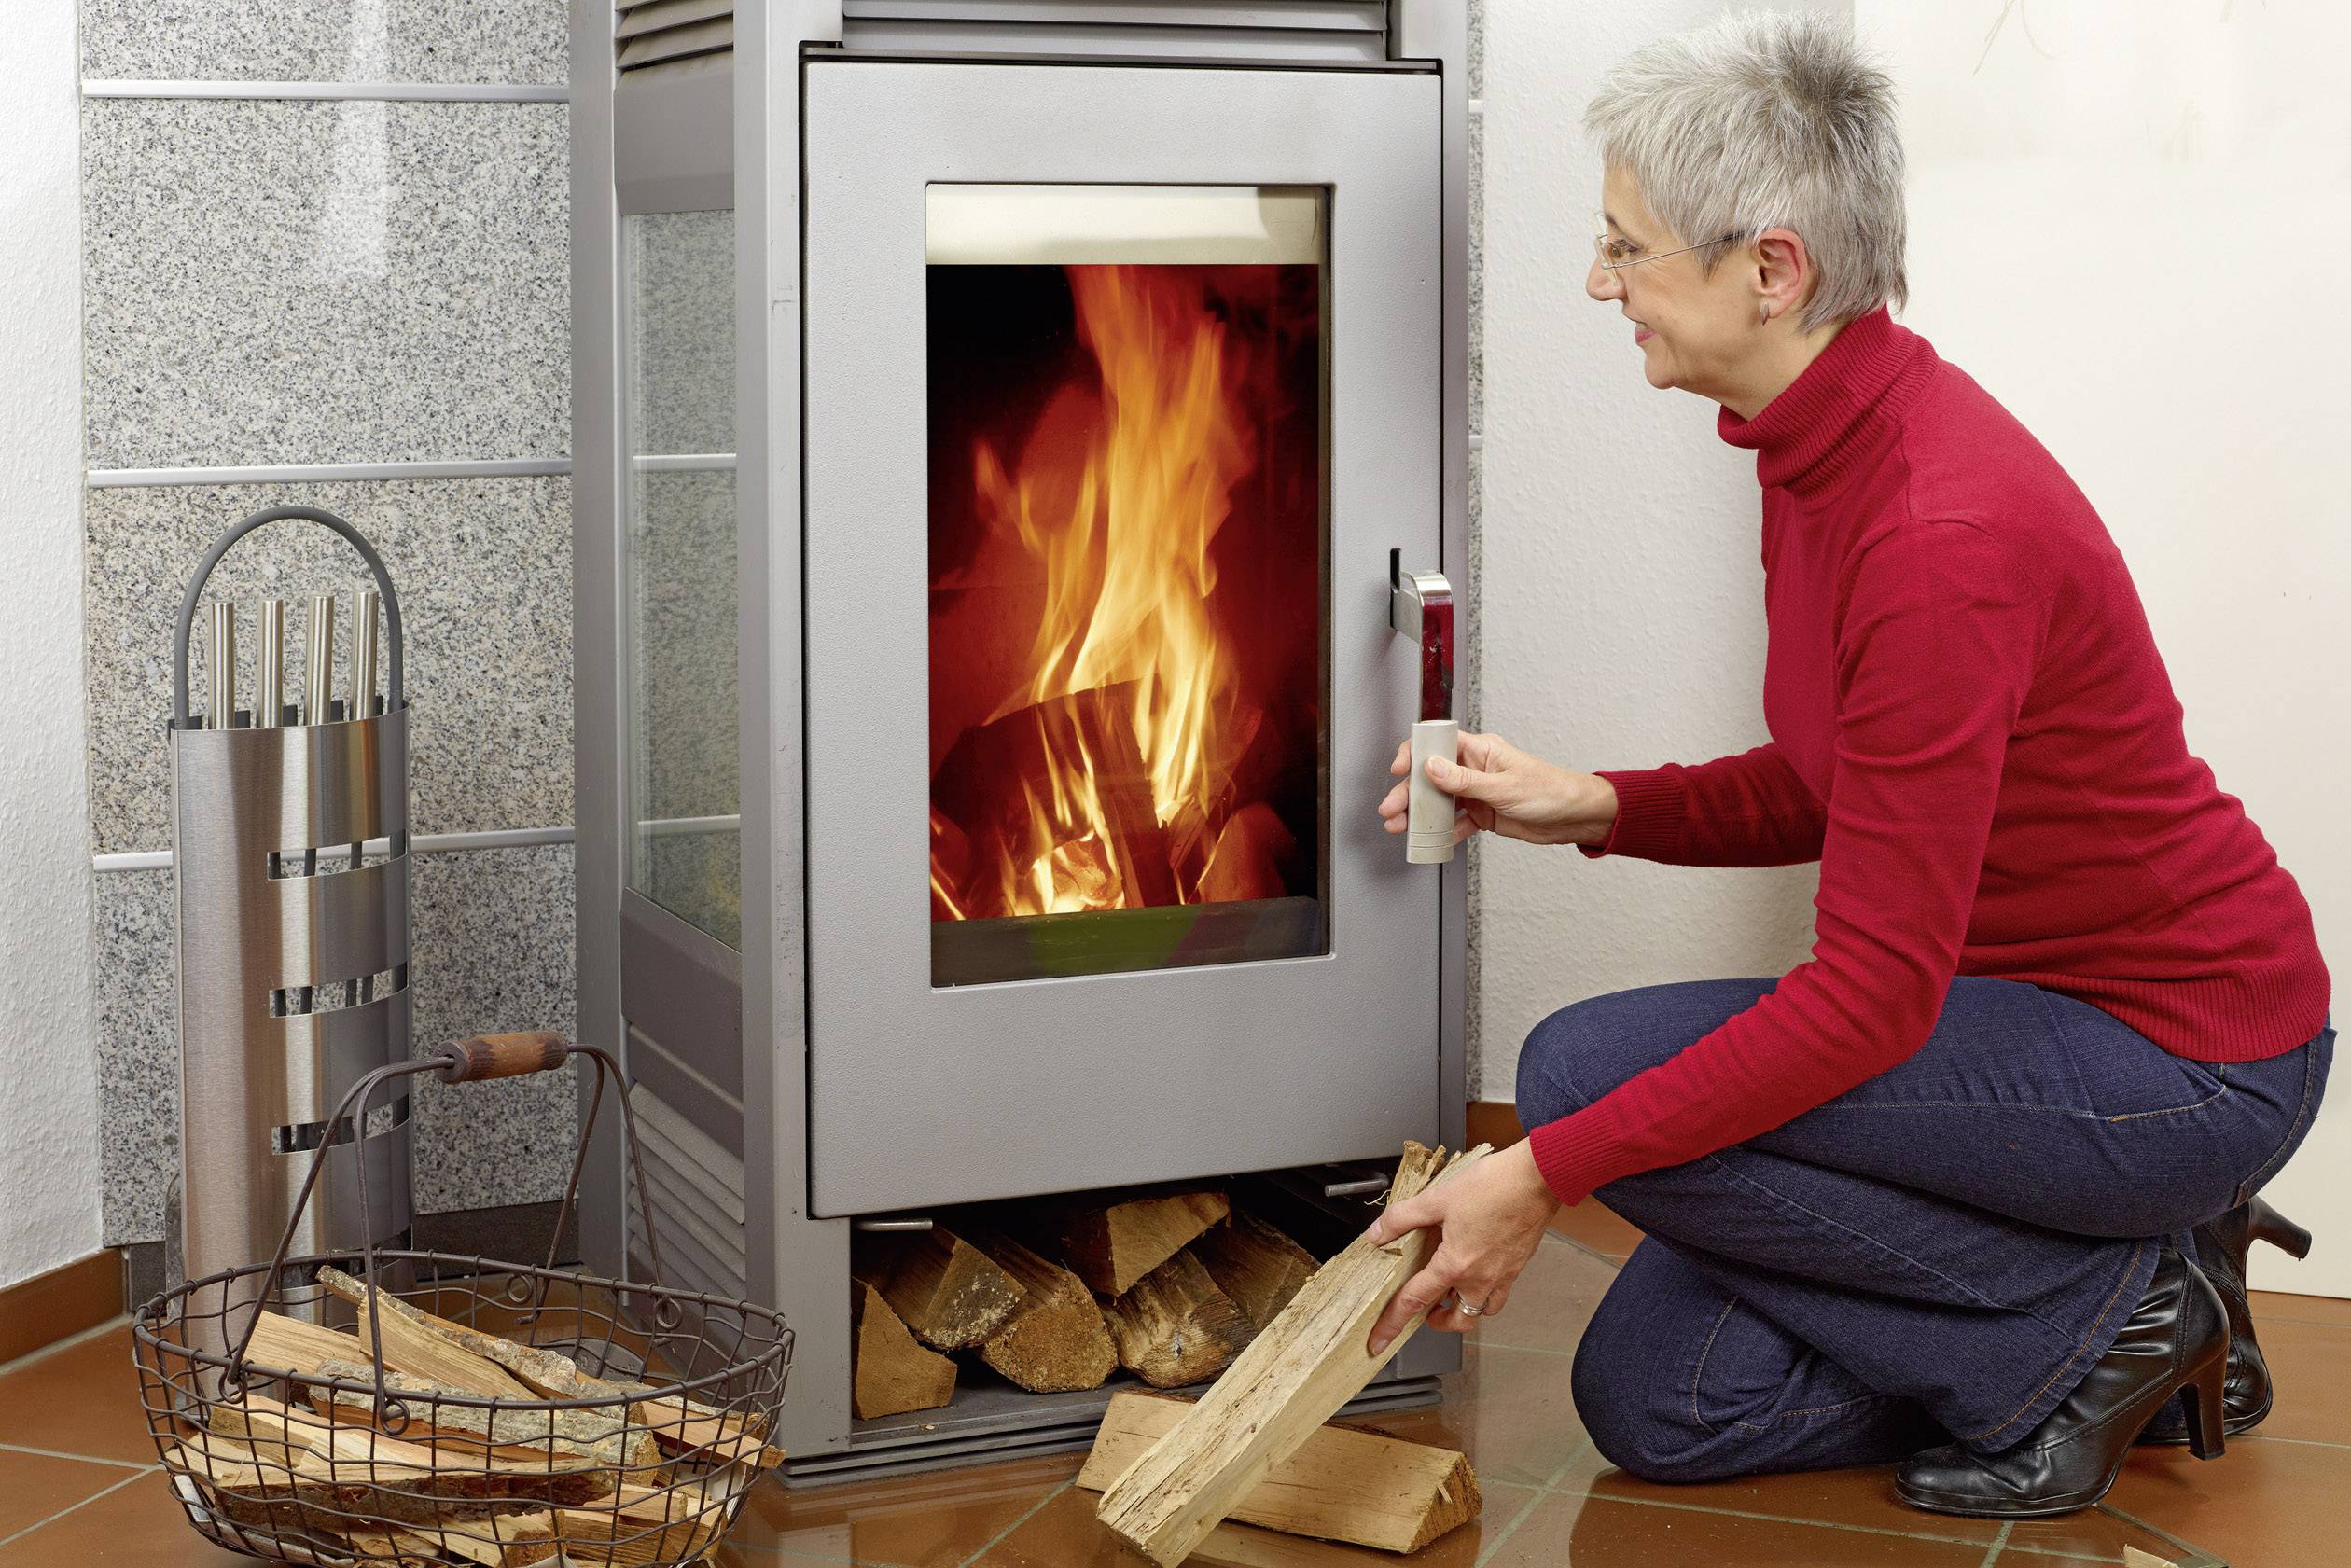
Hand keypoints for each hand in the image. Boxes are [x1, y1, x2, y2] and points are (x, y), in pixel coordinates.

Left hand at [1363, 1142, 1562, 1355]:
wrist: (1539, 1178)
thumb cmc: (1495, 1185)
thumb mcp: (1437, 1198)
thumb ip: (1402, 1218)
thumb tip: (1378, 1233)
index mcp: (1456, 1264)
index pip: (1415, 1301)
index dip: (1392, 1323)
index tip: (1379, 1341)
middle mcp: (1481, 1278)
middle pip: (1456, 1320)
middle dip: (1438, 1322)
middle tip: (1425, 1312)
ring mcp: (1503, 1275)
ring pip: (1480, 1311)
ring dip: (1462, 1310)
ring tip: (1450, 1294)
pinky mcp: (1517, 1266)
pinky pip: (1499, 1294)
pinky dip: (1484, 1294)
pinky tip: (1476, 1273)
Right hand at [1377, 731, 1617, 847]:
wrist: (1574, 817)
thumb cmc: (1551, 790)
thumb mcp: (1505, 787)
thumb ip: (1465, 781)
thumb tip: (1432, 768)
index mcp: (1481, 751)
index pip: (1438, 743)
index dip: (1414, 754)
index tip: (1399, 769)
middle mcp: (1475, 769)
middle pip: (1431, 777)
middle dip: (1409, 793)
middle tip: (1391, 809)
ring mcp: (1477, 792)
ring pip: (1440, 801)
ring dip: (1420, 814)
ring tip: (1402, 827)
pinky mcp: (1483, 814)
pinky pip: (1456, 822)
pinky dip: (1443, 832)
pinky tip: (1432, 840)